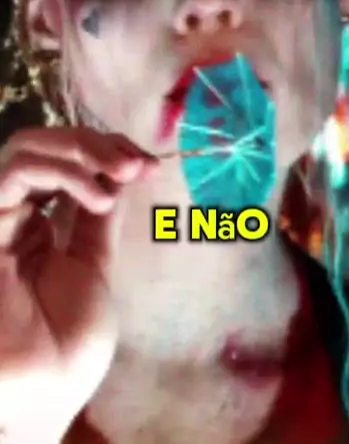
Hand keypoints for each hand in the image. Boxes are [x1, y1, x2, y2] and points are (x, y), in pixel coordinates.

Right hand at [0, 126, 155, 441]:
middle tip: (136, 163)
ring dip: (82, 150)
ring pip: (26, 147)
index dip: (105, 152)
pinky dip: (63, 170)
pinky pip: (15, 171)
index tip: (147, 163)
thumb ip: (95, 218)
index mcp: (34, 225)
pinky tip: (98, 194)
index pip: (64, 163)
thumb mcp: (91, 265)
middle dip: (97, 144)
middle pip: (44, 146)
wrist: (46, 392)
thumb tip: (118, 173)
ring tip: (124, 173)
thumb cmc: (67, 344)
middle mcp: (12, 215)